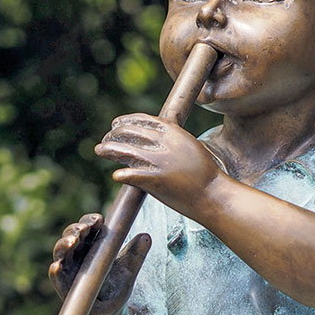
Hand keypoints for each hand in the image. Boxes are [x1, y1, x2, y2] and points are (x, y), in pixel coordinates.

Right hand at [49, 213, 150, 314]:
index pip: (87, 227)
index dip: (90, 221)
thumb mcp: (129, 269)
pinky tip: (57, 266)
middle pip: (71, 235)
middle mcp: (76, 254)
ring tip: (72, 242)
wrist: (111, 313)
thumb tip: (146, 237)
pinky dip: (55, 271)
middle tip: (84, 230)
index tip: (99, 220)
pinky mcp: (64, 286)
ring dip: (64, 245)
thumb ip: (136, 253)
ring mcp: (68, 269)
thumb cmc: (117, 287)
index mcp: (91, 245)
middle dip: (75, 230)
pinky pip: (57, 277)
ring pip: (60, 252)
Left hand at [95, 113, 223, 216]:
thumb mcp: (191, 147)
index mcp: (174, 132)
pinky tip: (116, 176)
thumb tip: (158, 136)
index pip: (142, 120)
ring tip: (99, 150)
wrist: (214, 194)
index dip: (126, 121)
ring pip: (126, 151)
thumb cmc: (205, 175)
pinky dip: (121, 175)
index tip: (116, 124)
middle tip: (105, 140)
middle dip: (113, 135)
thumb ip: (173, 140)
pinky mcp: (156, 181)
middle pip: (130, 132)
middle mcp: (164, 143)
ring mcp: (159, 162)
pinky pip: (132, 175)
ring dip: (109, 150)